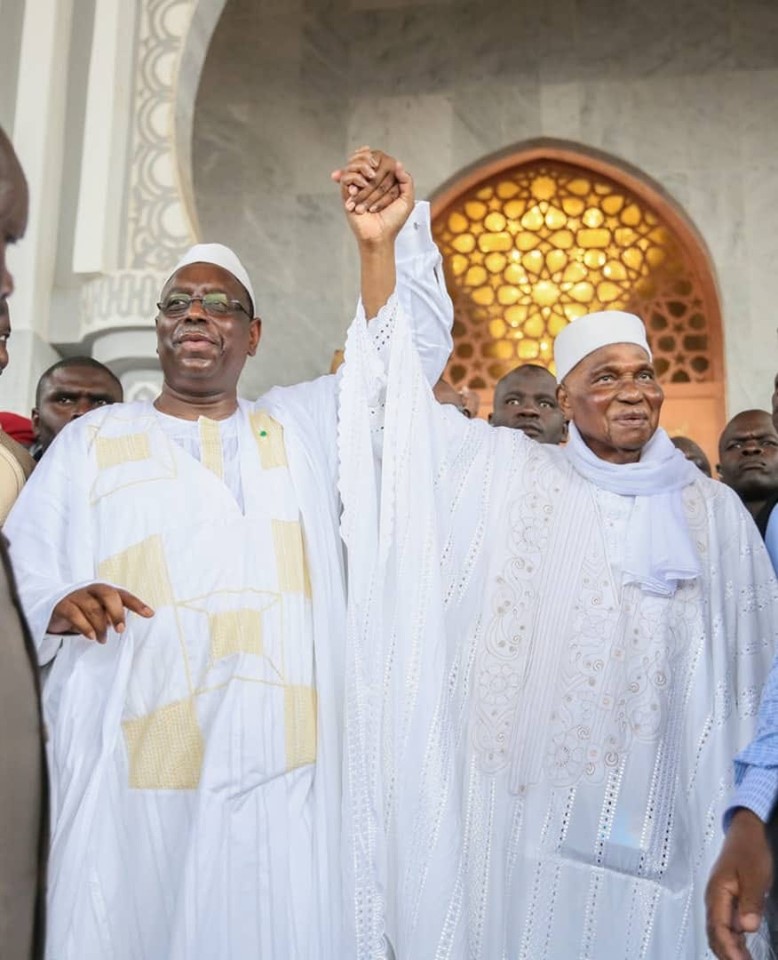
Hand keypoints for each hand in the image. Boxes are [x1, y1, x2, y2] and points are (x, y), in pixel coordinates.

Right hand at [48, 583, 154, 642]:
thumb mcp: (101, 613)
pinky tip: (91, 636)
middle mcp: (92, 590)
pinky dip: (85, 627)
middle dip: (117, 613)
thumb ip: (111, 616)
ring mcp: (77, 596)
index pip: (124, 595)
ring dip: (101, 627)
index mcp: (105, 591)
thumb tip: (121, 626)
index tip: (150, 614)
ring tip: (103, 640)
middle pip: (108, 595)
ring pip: (93, 608)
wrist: (55, 609)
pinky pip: (75, 615)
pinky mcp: (63, 605)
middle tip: (120, 630)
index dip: (137, 604)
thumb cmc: (85, 612)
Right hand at [332, 146, 414, 246]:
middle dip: (373, 164)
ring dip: (362, 168)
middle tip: (375, 174)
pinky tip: (358, 189)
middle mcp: (369, 181)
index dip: (380, 158)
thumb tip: (398, 163)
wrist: (380, 236)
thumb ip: (407, 181)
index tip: (382, 166)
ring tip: (368, 179)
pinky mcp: (347, 193)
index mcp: (383, 180)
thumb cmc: (393, 221)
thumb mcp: (406, 201)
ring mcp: (358, 186)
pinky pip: (347, 176)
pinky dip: (354, 178)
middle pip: (367, 158)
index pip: (380, 158)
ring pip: (355, 164)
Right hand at [706, 808, 772, 958]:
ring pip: (719, 932)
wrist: (745, 831)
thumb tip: (747, 927)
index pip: (719, 929)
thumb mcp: (755, 876)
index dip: (729, 950)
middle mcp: (714, 899)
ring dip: (730, 950)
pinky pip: (726, 925)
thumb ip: (750, 902)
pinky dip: (733, 941)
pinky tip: (742, 950)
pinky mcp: (727, 899)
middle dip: (726, 954)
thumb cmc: (749, 850)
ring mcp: (719, 900)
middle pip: (715, 934)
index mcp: (717, 893)